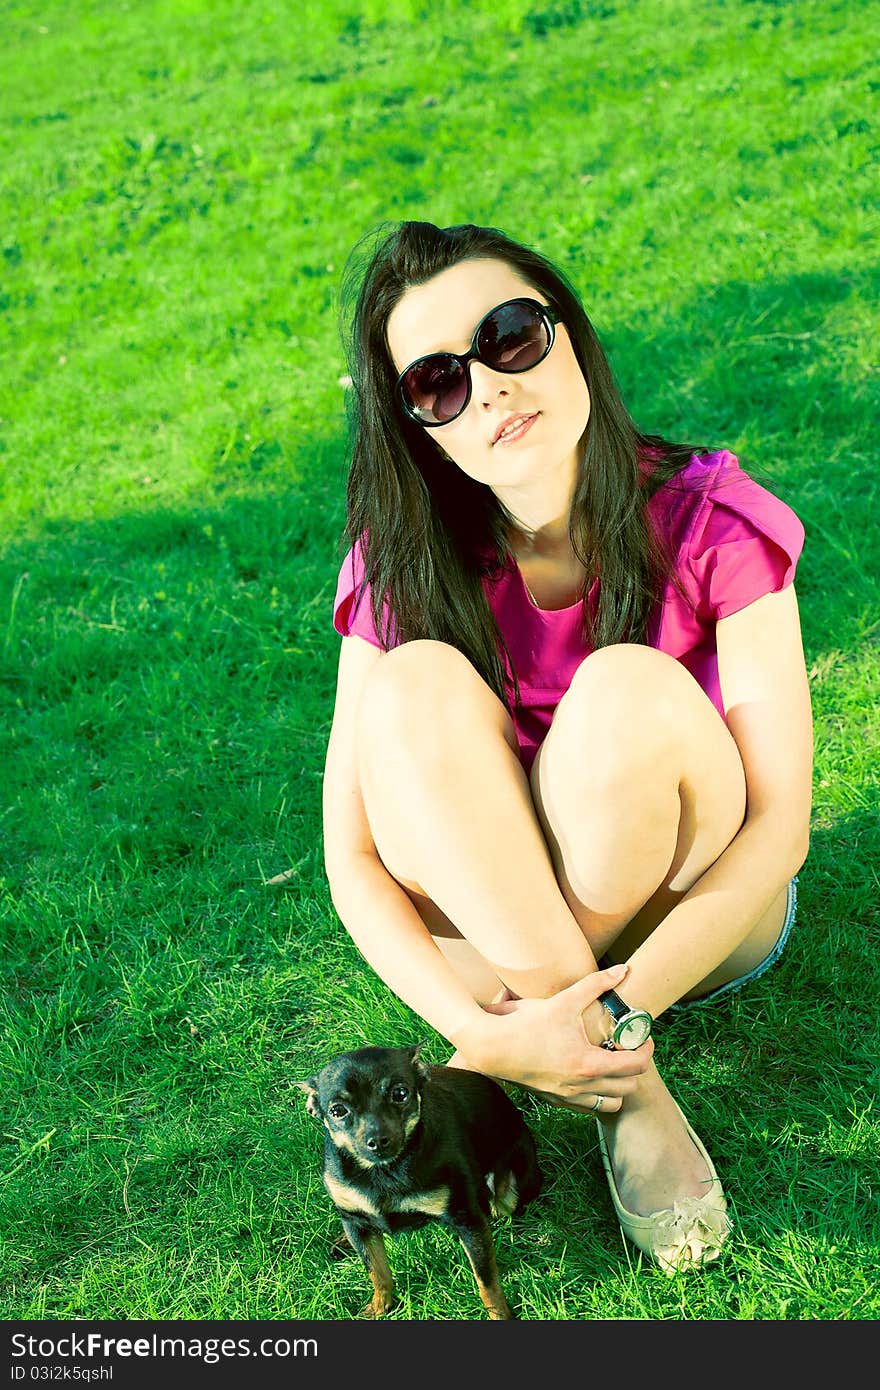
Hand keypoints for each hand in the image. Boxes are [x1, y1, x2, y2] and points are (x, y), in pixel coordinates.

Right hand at [462, 963, 652, 1112]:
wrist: (493, 1047)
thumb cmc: (528, 1024)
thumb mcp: (564, 1001)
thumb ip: (596, 984)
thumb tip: (623, 970)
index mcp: (589, 1064)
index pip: (636, 1065)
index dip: (646, 1049)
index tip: (642, 1036)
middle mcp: (583, 1086)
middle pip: (630, 1087)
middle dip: (635, 1066)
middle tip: (626, 1046)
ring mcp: (569, 1097)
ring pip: (612, 1103)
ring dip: (619, 1085)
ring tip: (610, 1062)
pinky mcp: (557, 1101)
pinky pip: (590, 1107)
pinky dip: (599, 1094)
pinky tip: (590, 1072)